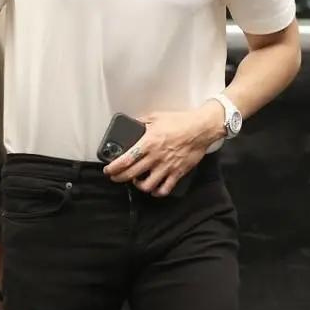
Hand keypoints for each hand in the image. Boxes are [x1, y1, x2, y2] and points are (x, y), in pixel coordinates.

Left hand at [103, 103, 224, 197]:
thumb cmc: (180, 122)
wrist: (201, 129)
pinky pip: (165, 189)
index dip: (113, 168)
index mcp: (148, 143)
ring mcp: (166, 167)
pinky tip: (154, 189)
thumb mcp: (156, 116)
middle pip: (131, 174)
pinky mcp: (177, 173)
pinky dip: (157, 192)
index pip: (125, 160)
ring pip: (147, 186)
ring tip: (136, 182)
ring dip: (138, 186)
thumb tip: (132, 124)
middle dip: (119, 178)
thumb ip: (142, 122)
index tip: (108, 170)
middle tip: (115, 177)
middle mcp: (155, 157)